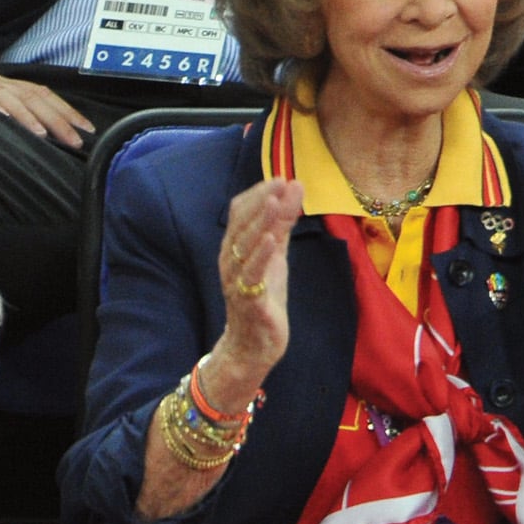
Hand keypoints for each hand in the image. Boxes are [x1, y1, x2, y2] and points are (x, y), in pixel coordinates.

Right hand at [211, 178, 302, 377]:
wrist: (254, 345)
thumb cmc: (263, 296)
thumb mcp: (276, 256)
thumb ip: (282, 226)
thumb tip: (293, 190)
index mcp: (235, 247)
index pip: (240, 211)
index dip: (259, 193)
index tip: (281, 178)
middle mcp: (230, 260)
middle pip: (241, 224)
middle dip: (262, 201)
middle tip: (282, 182)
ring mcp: (236, 280)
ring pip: (244, 246)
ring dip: (260, 222)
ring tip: (275, 202)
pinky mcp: (248, 301)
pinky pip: (250, 275)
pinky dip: (260, 256)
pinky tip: (272, 240)